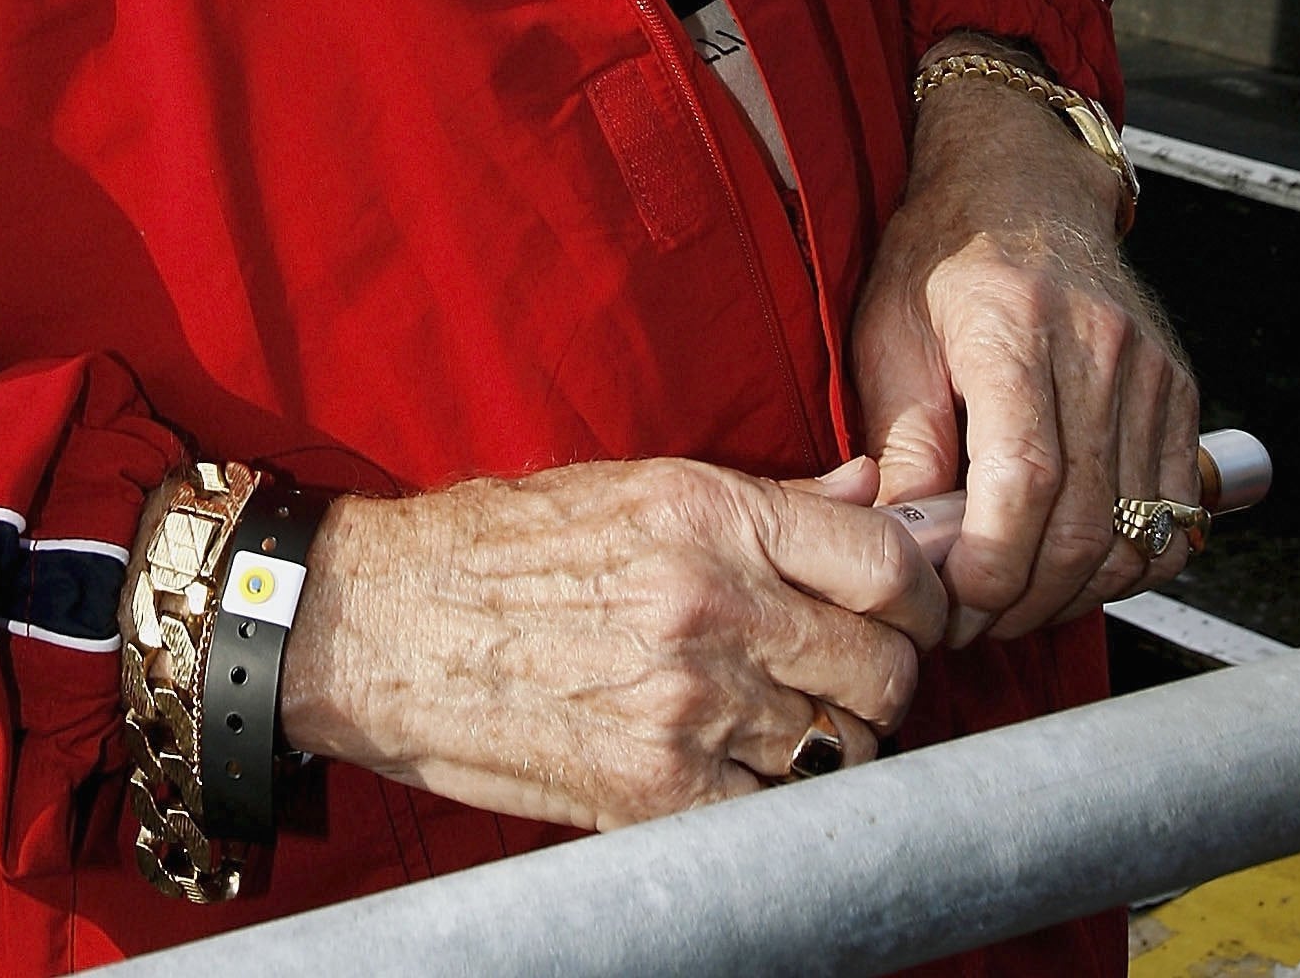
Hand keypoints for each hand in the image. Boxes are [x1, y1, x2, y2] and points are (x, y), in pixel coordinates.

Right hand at [279, 452, 946, 831]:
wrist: (380, 622)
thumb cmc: (500, 546)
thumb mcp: (631, 485)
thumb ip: (765, 498)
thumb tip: (873, 490)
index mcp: (708, 510)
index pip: (888, 562)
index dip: (919, 596)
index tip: (907, 612)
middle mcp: (711, 602)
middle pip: (886, 666)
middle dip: (881, 676)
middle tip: (839, 675)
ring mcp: (688, 704)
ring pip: (845, 748)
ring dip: (831, 743)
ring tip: (781, 724)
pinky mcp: (655, 793)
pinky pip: (776, 815)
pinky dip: (773, 804)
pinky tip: (736, 774)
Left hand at [852, 42, 1199, 648]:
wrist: (1019, 183)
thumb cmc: (938, 254)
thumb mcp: (888, 332)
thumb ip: (900, 441)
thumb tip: (906, 544)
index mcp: (1012, 321)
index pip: (1025, 477)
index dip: (993, 562)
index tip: (952, 598)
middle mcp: (1097, 345)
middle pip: (1085, 519)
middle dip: (1025, 597)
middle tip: (970, 619)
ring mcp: (1148, 370)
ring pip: (1134, 530)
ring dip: (1073, 593)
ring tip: (1012, 600)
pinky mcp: (1178, 393)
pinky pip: (1170, 513)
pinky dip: (1126, 561)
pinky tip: (1070, 568)